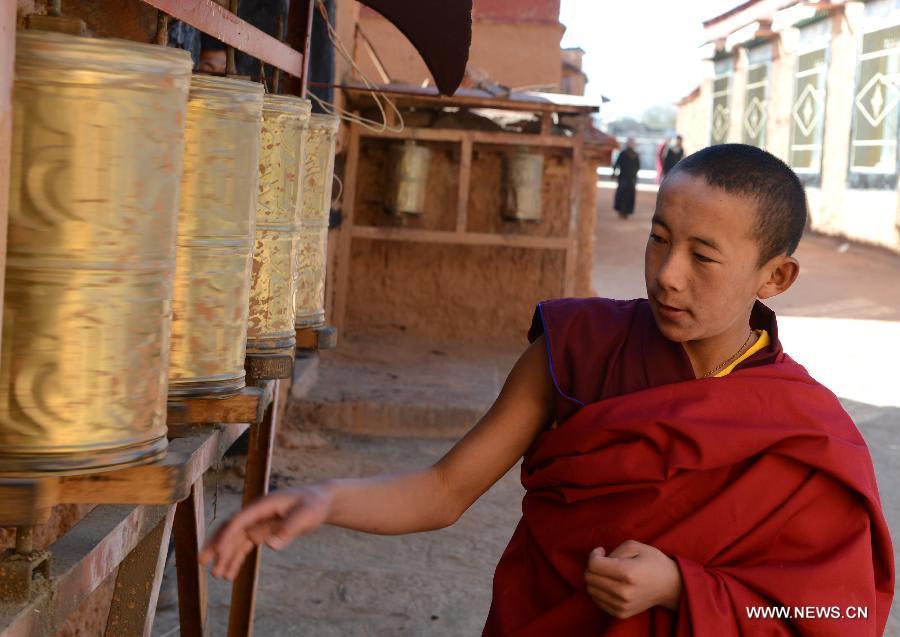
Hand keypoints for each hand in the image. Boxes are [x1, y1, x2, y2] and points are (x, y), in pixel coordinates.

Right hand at [199, 484, 331, 580]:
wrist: (319, 501)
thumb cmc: (313, 505)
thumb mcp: (306, 516)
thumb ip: (289, 529)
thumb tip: (271, 545)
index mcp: (264, 505)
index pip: (240, 520)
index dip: (227, 535)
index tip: (218, 552)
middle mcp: (256, 513)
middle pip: (231, 529)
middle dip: (217, 545)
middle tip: (202, 562)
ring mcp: (257, 523)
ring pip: (235, 540)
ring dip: (225, 556)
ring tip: (217, 576)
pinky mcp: (261, 531)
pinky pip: (244, 545)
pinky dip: (236, 558)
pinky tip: (230, 574)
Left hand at [583, 539, 681, 618]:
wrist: (670, 586)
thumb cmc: (653, 562)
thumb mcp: (635, 546)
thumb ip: (613, 551)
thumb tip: (599, 560)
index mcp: (627, 573)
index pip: (594, 565)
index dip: (594, 555)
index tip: (602, 551)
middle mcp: (623, 592)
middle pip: (589, 578)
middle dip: (593, 566)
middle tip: (604, 561)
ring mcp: (622, 605)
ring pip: (591, 590)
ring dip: (595, 579)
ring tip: (608, 573)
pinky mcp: (622, 613)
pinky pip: (598, 601)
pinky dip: (599, 591)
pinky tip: (610, 583)